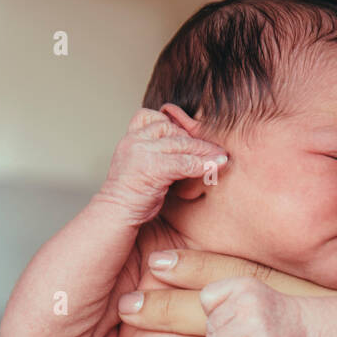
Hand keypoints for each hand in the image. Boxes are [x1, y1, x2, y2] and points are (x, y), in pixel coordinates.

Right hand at [93, 107, 227, 226]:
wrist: (113, 217)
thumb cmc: (131, 198)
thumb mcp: (142, 168)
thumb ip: (158, 155)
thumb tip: (186, 152)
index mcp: (131, 138)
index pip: (157, 119)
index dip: (179, 127)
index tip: (197, 140)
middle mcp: (135, 140)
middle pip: (173, 130)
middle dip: (197, 140)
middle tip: (218, 149)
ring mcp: (141, 152)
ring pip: (181, 145)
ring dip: (205, 151)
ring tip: (222, 158)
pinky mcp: (151, 167)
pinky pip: (184, 163)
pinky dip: (202, 165)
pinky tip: (216, 167)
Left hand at [201, 276, 308, 336]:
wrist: (311, 330)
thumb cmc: (275, 320)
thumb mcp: (251, 298)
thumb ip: (225, 304)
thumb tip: (175, 324)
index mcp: (243, 284)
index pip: (206, 298)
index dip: (211, 317)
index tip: (225, 327)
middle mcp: (249, 299)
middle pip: (210, 326)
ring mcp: (258, 321)